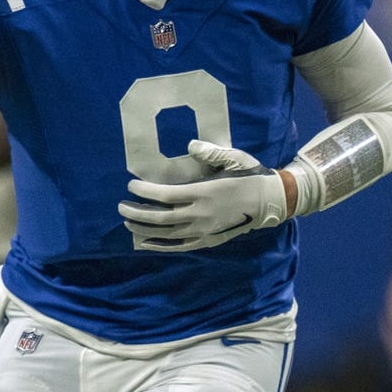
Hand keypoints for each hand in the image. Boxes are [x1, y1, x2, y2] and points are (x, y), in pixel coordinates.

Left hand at [118, 140, 287, 251]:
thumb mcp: (234, 158)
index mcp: (205, 193)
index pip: (167, 195)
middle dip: (137, 213)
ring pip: (167, 233)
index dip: (146, 192)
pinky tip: (145, 243)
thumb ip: (211, 153)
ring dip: (144, 229)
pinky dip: (160, 245)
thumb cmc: (249, 176)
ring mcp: (204, 230)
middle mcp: (201, 214)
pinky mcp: (208, 240)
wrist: (271, 201)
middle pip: (161, 218)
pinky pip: (180, 246)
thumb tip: (191, 145)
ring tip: (127, 222)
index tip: (131, 185)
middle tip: (120, 207)